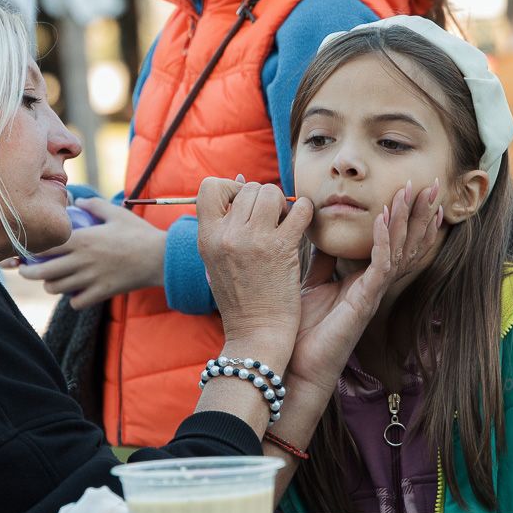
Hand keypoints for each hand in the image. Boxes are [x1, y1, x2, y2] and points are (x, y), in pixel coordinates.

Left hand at [17, 198, 165, 309]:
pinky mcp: (101, 293)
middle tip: (25, 271)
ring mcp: (91, 279)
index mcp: (82, 239)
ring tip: (51, 281)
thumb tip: (79, 202)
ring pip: (57, 289)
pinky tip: (76, 294)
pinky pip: (76, 303)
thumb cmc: (138, 233)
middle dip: (29, 272)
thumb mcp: (116, 213)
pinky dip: (73, 300)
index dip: (31, 249)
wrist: (160, 258)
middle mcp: (82, 260)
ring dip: (50, 286)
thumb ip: (94, 206)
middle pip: (44, 272)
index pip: (46, 245)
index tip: (26, 249)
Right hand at [196, 177, 313, 351]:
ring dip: (283, 205)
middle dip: (264, 198)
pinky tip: (304, 225)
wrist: (256, 334)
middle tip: (272, 220)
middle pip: (248, 188)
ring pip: (272, 193)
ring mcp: (254, 240)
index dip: (231, 189)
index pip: (210, 186)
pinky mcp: (281, 248)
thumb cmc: (240, 298)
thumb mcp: (217, 260)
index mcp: (206, 237)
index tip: (244, 207)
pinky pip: (299, 210)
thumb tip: (240, 178)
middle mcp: (226, 235)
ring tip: (285, 224)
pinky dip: (306, 212)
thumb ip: (225, 222)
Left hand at [289, 181, 441, 394]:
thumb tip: (319, 233)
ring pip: (400, 251)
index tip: (414, 189)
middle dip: (420, 213)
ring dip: (407, 220)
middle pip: (408, 244)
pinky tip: (383, 219)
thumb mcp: (312, 283)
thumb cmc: (303, 329)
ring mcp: (373, 294)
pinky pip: (380, 267)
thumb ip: (321, 260)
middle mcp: (375, 286)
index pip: (394, 243)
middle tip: (431, 183)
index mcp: (365, 280)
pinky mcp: (364, 303)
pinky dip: (382, 241)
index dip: (407, 217)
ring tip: (413, 193)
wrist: (294, 363)